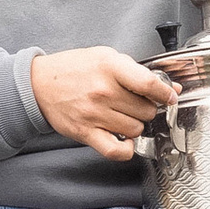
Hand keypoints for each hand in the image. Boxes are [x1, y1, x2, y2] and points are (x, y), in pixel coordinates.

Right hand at [28, 46, 181, 159]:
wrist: (39, 84)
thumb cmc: (74, 69)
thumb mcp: (106, 58)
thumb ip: (138, 72)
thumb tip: (170, 88)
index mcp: (110, 67)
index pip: (149, 84)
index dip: (165, 93)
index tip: (169, 97)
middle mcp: (103, 91)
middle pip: (145, 110)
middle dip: (146, 108)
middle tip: (136, 103)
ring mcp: (94, 114)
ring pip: (136, 130)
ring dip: (135, 125)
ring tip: (124, 116)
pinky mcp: (85, 132)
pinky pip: (116, 150)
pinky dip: (126, 149)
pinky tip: (125, 140)